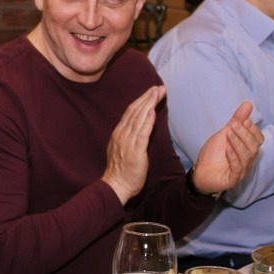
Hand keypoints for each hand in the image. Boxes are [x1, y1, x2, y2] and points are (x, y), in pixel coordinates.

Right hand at [102, 86, 160, 204]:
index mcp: (119, 133)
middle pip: (135, 111)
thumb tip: (138, 126)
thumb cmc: (121, 170)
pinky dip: (147, 121)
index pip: (130, 112)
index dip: (141, 100)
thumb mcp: (122, 149)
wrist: (115, 186)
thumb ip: (129, 136)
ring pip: (139, 118)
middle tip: (158, 87)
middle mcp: (122, 134)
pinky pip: (142, 133)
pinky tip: (152, 111)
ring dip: (149, 104)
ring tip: (158, 93)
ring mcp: (127, 142)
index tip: (151, 91)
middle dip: (147, 97)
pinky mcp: (135, 151)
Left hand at [190, 101, 262, 195]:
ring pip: (247, 157)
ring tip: (229, 134)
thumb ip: (237, 120)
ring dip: (238, 144)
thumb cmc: (215, 154)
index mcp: (248, 149)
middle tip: (233, 126)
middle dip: (245, 135)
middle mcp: (248, 160)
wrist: (200, 172)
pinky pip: (237, 169)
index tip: (244, 121)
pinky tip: (227, 150)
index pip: (259, 139)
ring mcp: (241, 171)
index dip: (253, 130)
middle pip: (254, 147)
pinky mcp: (232, 180)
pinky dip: (233, 158)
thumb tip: (248, 104)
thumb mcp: (225, 134)